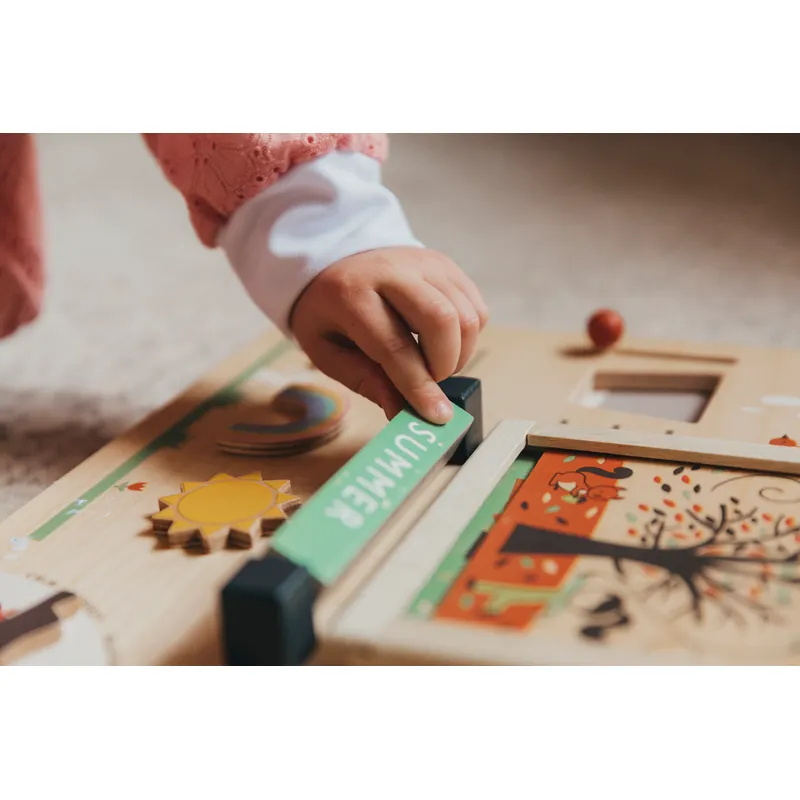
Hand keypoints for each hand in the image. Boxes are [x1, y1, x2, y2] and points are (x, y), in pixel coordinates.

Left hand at [289, 247, 488, 422]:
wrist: (337, 263)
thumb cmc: (330, 313)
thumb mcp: (327, 351)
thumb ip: (365, 380)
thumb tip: (402, 412)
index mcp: (351, 294)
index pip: (394, 345)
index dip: (418, 386)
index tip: (436, 416)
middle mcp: (392, 270)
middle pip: (441, 320)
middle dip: (444, 365)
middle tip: (429, 383)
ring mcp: (424, 263)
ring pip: (467, 315)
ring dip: (460, 354)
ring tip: (434, 364)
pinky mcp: (446, 266)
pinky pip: (476, 309)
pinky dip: (468, 337)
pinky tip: (444, 344)